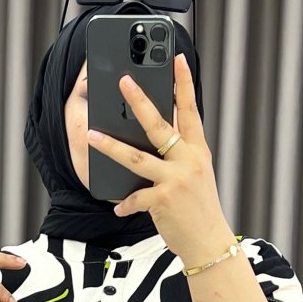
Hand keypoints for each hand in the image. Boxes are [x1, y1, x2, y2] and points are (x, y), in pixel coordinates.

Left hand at [85, 53, 235, 266]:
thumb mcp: (197, 176)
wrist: (209, 241)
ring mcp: (176, 179)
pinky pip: (134, 197)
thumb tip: (156, 141)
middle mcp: (189, 160)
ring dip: (111, 147)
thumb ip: (180, 157)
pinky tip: (118, 208)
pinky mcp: (163, 199)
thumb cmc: (199, 209)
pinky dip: (125, 204)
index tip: (177, 59)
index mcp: (198, 151)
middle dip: (141, 100)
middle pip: (160, 124)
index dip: (184, 84)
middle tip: (125, 81)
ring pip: (137, 157)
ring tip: (93, 135)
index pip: (191, 110)